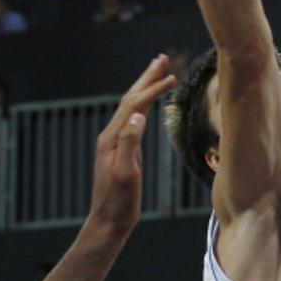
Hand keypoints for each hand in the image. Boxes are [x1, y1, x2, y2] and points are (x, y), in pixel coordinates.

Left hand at [88, 55, 175, 237]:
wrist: (108, 222)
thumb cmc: (118, 201)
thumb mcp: (125, 172)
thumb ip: (129, 143)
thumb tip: (137, 115)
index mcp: (112, 137)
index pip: (134, 105)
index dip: (152, 89)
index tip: (171, 77)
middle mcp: (111, 135)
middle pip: (130, 98)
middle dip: (146, 77)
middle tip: (161, 58)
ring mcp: (115, 141)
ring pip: (131, 106)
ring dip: (144, 87)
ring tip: (158, 71)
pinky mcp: (121, 149)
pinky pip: (133, 118)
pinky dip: (143, 104)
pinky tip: (149, 103)